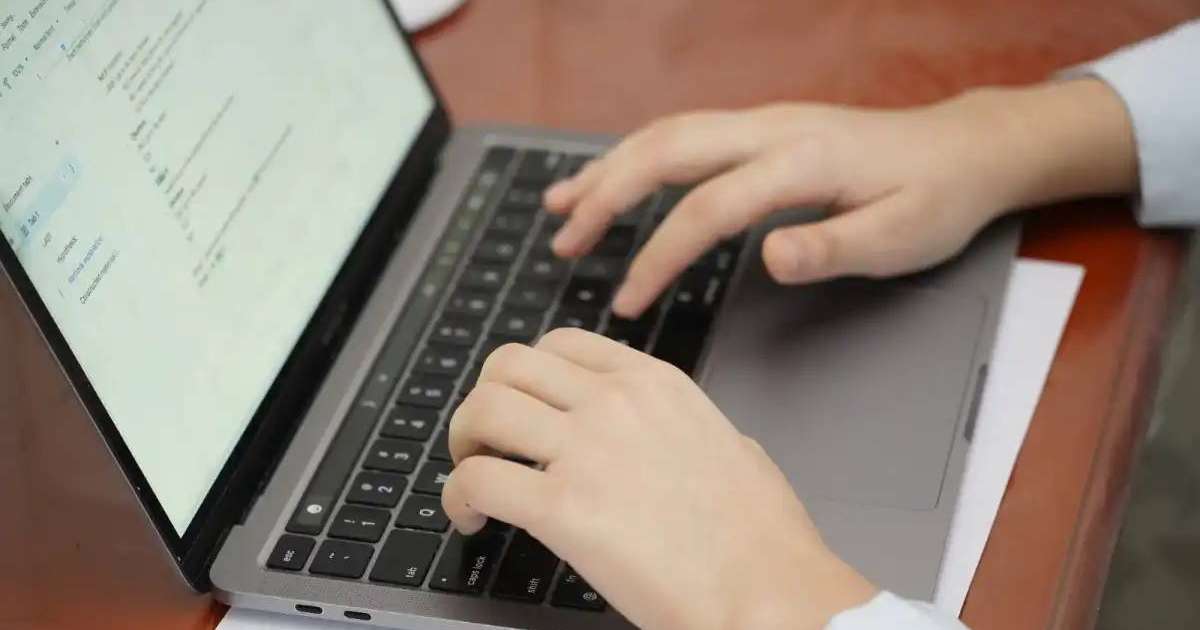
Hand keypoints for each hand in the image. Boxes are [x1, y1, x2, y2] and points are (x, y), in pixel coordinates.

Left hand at [442, 329, 876, 629]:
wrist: (768, 590)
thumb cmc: (763, 537)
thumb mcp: (733, 448)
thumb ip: (689, 429)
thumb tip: (674, 440)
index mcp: (654, 383)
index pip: (562, 344)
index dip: (526, 374)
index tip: (522, 405)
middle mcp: (614, 402)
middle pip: (508, 365)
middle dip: (485, 401)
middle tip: (486, 441)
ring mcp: (586, 449)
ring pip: (483, 410)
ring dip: (463, 443)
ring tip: (471, 478)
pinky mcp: (561, 507)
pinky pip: (476, 479)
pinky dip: (456, 498)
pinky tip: (471, 520)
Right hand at [544, 79, 1135, 317]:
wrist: (959, 150)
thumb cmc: (933, 200)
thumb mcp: (900, 237)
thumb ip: (832, 246)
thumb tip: (768, 258)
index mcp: (803, 159)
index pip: (709, 207)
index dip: (660, 256)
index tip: (628, 301)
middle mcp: (771, 128)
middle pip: (667, 151)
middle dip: (606, 195)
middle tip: (562, 242)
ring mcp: (761, 122)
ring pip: (665, 134)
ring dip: (608, 169)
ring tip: (559, 207)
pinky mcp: (757, 129)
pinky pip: (681, 134)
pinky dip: (634, 156)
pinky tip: (608, 178)